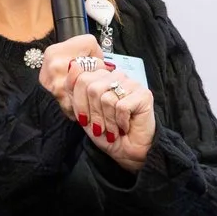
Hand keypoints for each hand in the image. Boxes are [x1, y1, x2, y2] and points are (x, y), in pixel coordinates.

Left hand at [37, 34, 153, 171]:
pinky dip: (120, 122)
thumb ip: (74, 88)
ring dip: (107, 121)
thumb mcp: (82, 112)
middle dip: (93, 113)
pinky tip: (125, 126)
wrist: (126, 152)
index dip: (80, 103)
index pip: (81, 78)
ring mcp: (131, 84)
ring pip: (106, 97)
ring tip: (113, 129)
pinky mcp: (144, 95)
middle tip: (101, 127)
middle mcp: (117, 76)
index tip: (86, 118)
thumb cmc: (106, 132)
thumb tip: (73, 64)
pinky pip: (121, 106)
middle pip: (92, 87)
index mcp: (101, 77)